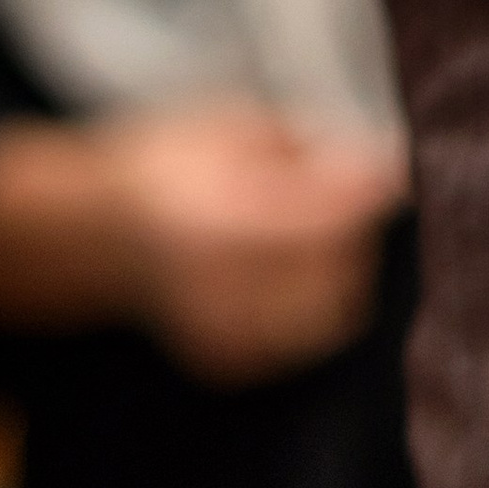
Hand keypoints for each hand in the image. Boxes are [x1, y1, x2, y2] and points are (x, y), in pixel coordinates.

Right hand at [0, 101, 406, 382]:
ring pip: (329, 316)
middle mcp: (222, 282)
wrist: (101, 231)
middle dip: (352, 237)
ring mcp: (222, 330)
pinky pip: (298, 344)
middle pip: (340, 270)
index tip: (387, 173)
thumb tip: (378, 166)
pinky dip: (307, 313)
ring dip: (337, 278)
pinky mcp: (224, 361)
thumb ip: (304, 149)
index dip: (371, 192)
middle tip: (340, 207)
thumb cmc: (171, 163)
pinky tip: (275, 279)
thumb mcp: (234, 125)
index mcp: (224, 214)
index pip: (333, 215)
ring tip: (309, 244)